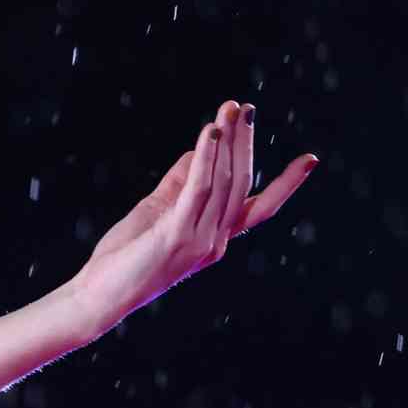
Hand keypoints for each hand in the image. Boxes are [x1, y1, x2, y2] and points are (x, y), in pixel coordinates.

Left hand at [67, 101, 319, 337]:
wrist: (96, 299)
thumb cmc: (124, 257)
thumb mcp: (157, 211)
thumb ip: (181, 181)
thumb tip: (203, 147)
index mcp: (216, 238)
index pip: (261, 207)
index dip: (287, 184)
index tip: (311, 160)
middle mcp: (216, 241)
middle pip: (242, 183)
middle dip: (246, 143)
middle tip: (247, 109)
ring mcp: (200, 240)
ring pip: (224, 182)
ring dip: (228, 142)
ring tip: (230, 110)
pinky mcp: (177, 235)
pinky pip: (198, 188)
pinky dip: (206, 157)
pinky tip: (210, 132)